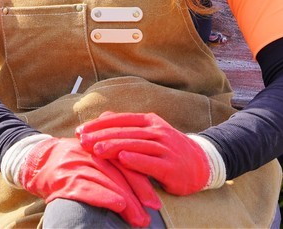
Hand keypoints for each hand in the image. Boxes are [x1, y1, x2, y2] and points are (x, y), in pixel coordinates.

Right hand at [18, 137, 160, 226]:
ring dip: (126, 202)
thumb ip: (111, 163)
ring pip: (107, 182)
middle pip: (120, 173)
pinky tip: (117, 205)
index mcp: (99, 145)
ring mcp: (77, 165)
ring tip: (139, 218)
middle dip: (138, 195)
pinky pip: (88, 188)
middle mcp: (90, 153)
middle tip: (150, 214)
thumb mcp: (90, 155)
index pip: (126, 162)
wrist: (36, 161)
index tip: (154, 201)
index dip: (142, 181)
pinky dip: (104, 197)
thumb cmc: (68, 162)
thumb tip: (137, 188)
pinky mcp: (65, 179)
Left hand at [78, 111, 211, 195]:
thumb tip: (102, 116)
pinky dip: (137, 160)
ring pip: (136, 144)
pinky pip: (151, 162)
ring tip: (96, 150)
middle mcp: (157, 131)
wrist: (201, 162)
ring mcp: (165, 148)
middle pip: (125, 132)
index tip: (80, 130)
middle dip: (101, 136)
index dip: (99, 125)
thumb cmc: (168, 149)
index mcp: (149, 121)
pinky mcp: (171, 166)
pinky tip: (123, 159)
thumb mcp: (150, 132)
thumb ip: (127, 126)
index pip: (120, 120)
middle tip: (82, 141)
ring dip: (114, 147)